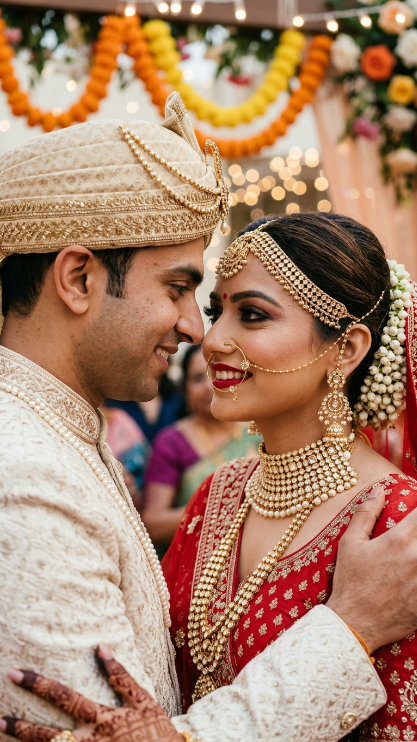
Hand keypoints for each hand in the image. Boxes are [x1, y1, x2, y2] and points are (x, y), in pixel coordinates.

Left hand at [0, 644, 182, 741]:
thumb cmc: (158, 734)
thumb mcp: (144, 701)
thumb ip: (121, 675)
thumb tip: (100, 646)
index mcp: (102, 720)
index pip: (64, 698)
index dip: (39, 685)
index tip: (15, 672)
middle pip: (46, 735)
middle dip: (18, 725)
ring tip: (1, 729)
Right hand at [327, 487, 416, 653]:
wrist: (354, 624)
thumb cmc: (350, 583)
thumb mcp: (350, 544)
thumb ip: (365, 514)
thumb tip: (378, 491)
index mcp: (398, 541)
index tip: (415, 514)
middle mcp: (416, 558)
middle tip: (412, 540)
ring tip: (412, 558)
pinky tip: (414, 578)